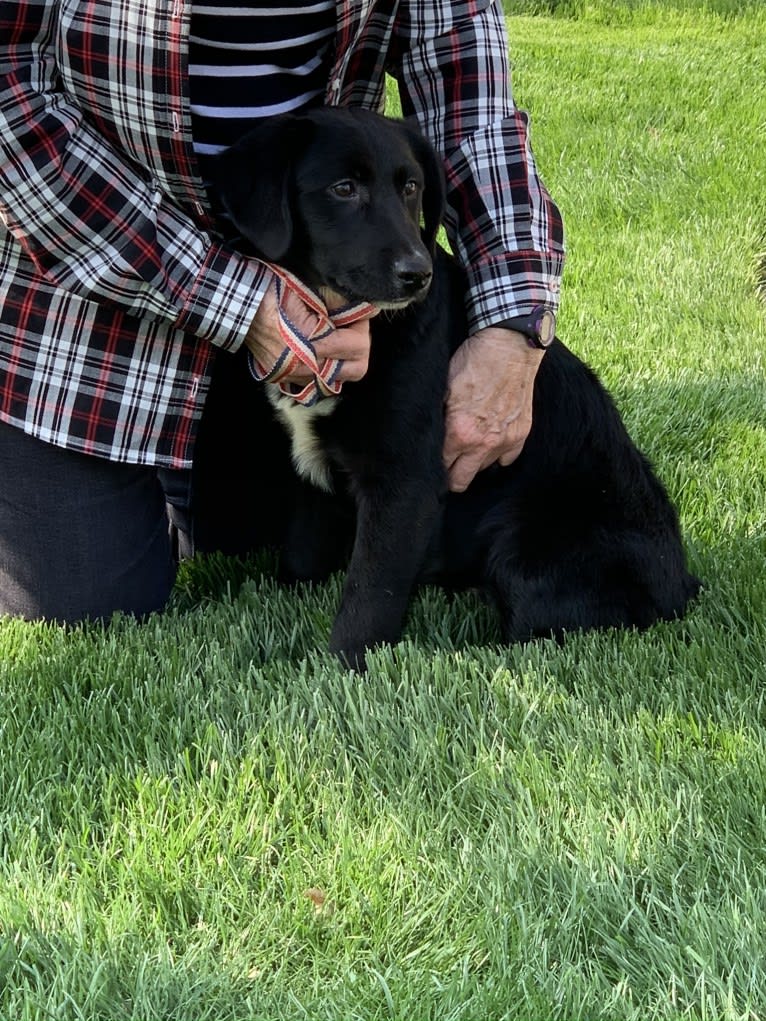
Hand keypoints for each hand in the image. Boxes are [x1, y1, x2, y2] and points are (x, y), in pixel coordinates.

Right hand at [244, 274, 373, 385]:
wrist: (235, 305)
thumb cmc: (269, 293)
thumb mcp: (307, 292)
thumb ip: (337, 303)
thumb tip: (361, 306)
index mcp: (311, 346)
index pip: (357, 345)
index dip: (361, 324)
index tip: (357, 311)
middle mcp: (305, 369)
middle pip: (356, 369)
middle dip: (358, 346)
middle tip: (350, 326)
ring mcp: (294, 377)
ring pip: (337, 378)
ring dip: (342, 358)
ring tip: (334, 336)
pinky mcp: (283, 378)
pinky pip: (315, 381)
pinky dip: (322, 366)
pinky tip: (317, 348)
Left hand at [443, 327, 544, 492]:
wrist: (509, 347)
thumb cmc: (473, 362)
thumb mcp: (444, 388)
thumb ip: (438, 419)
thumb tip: (429, 437)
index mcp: (459, 433)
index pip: (441, 467)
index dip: (434, 467)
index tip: (431, 464)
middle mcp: (483, 443)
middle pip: (461, 480)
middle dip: (451, 477)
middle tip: (447, 467)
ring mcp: (505, 440)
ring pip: (483, 468)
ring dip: (474, 462)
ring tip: (469, 447)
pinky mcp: (521, 434)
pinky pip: (507, 459)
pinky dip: (498, 455)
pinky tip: (490, 444)